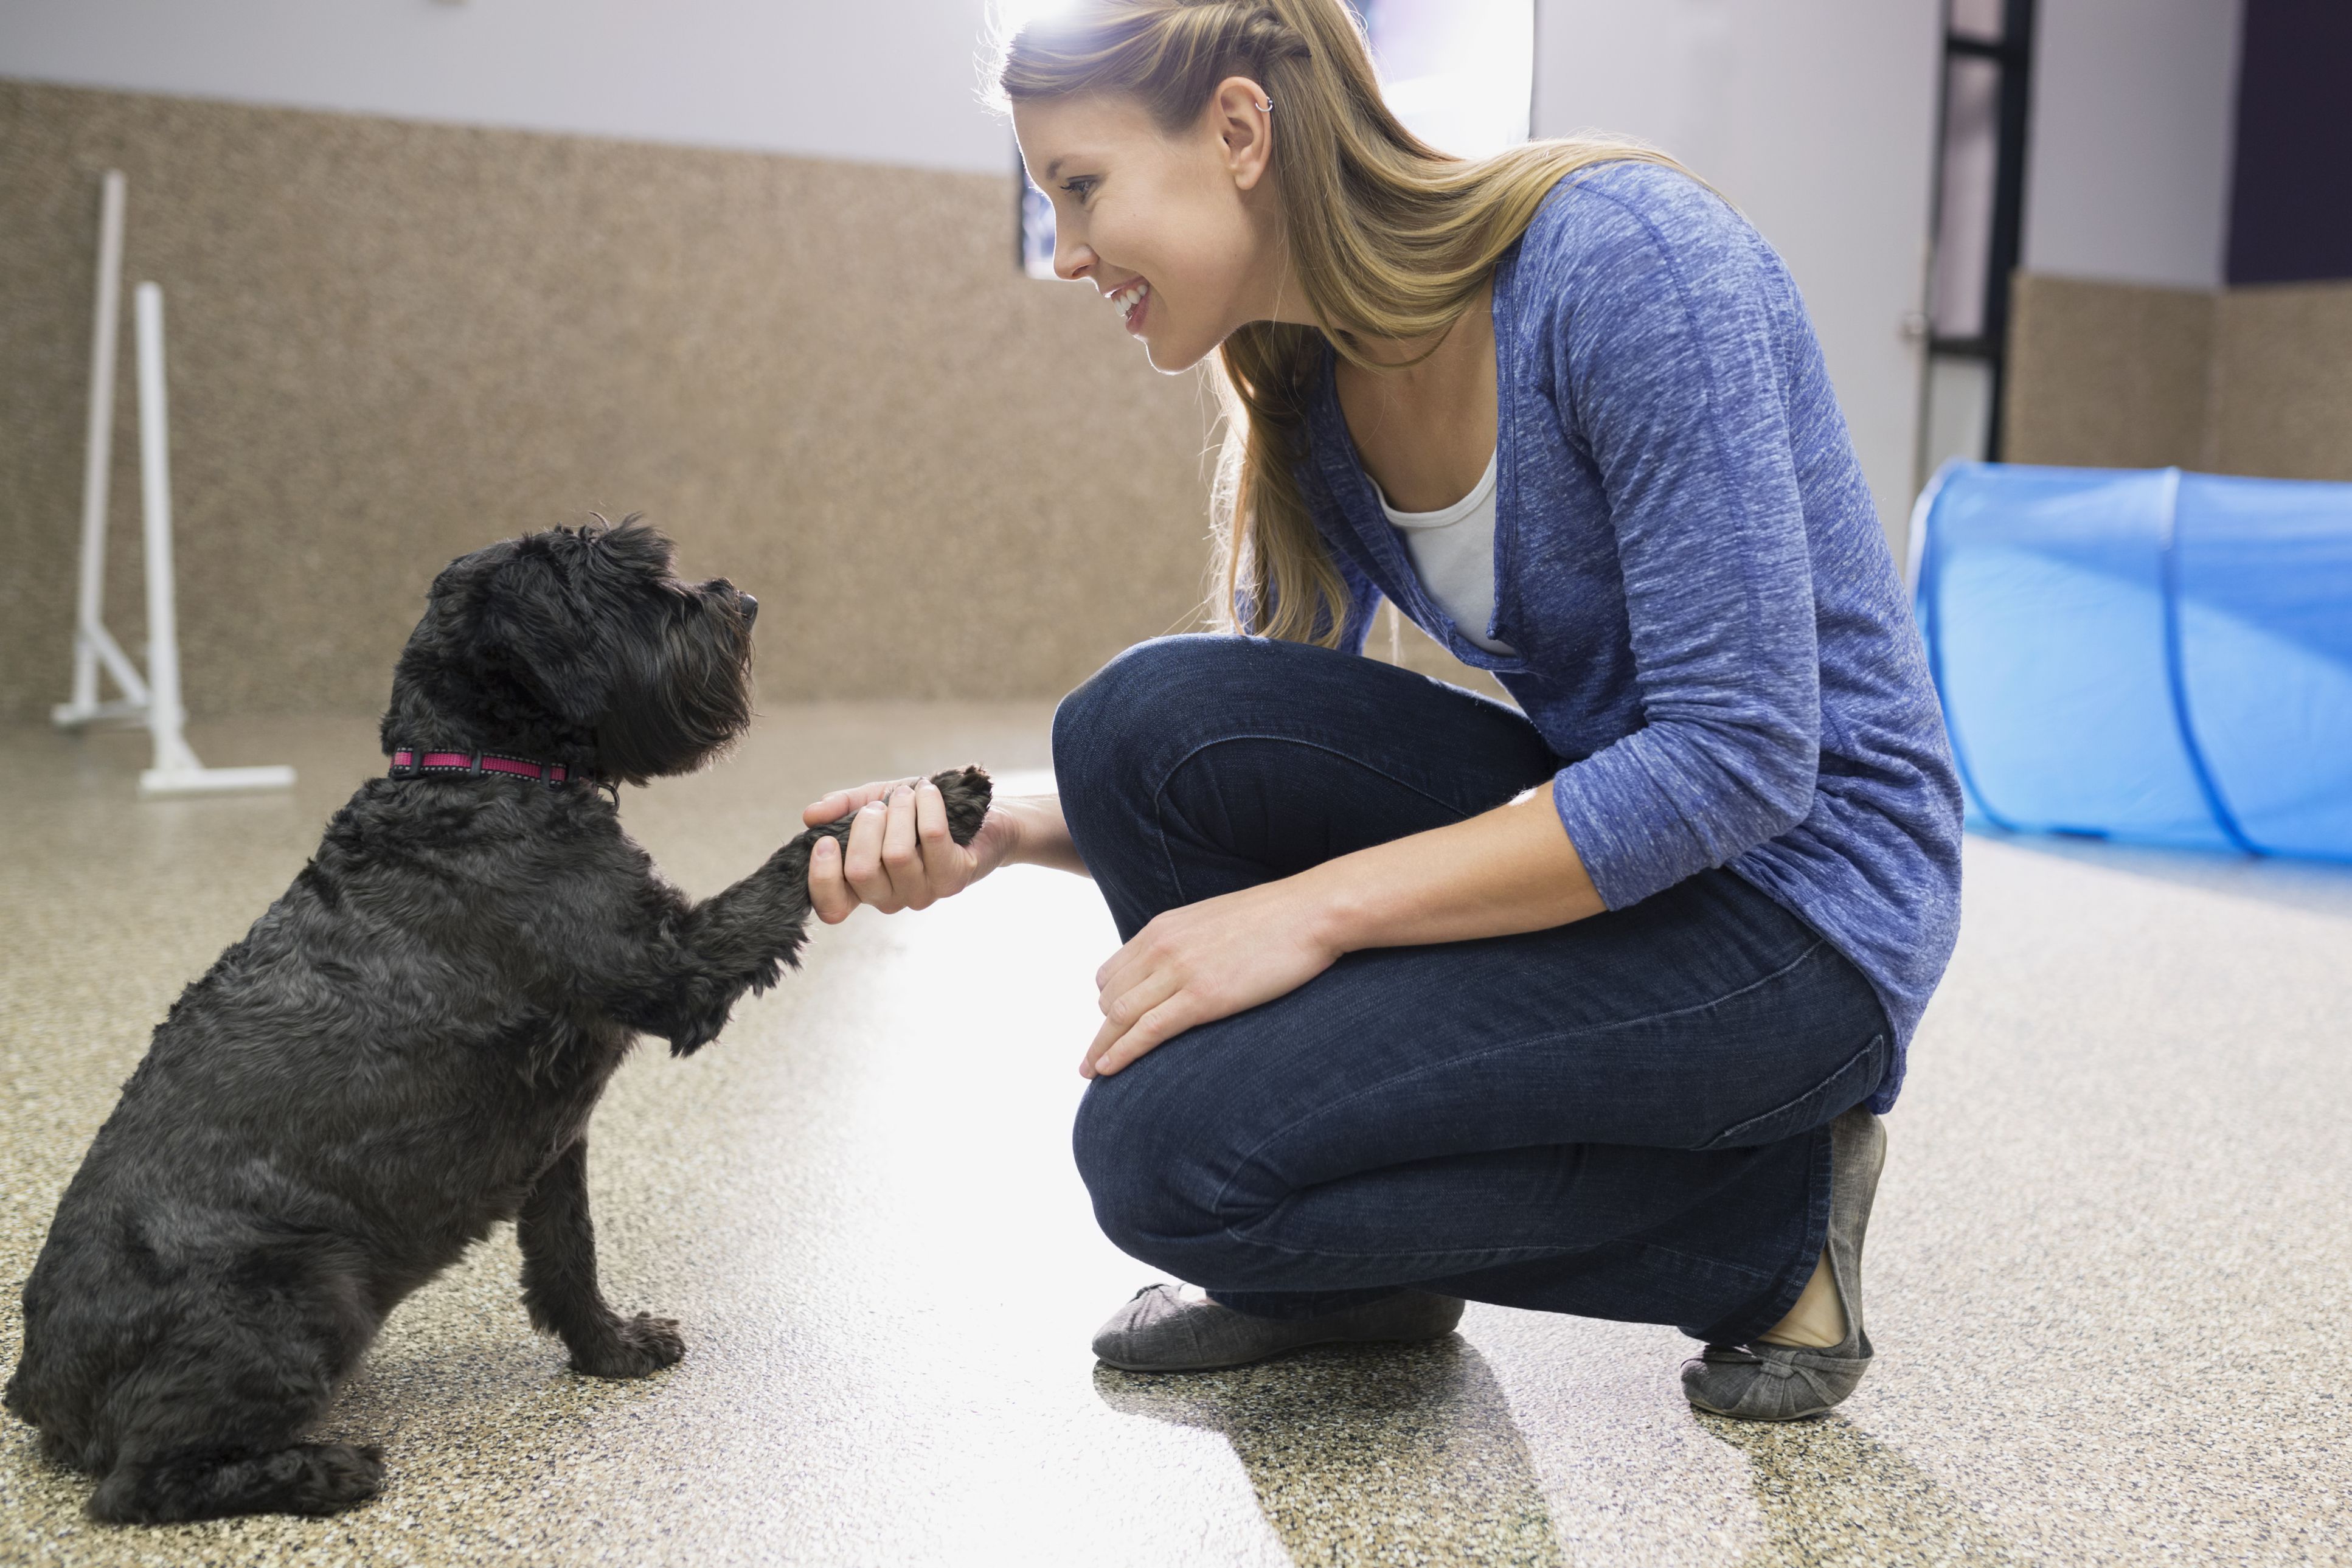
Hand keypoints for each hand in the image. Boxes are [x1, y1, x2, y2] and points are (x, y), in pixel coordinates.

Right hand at [800, 776, 1014, 922]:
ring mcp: (923, 893)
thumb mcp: (873, 804)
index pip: (831, 908)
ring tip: (909, 795)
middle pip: (861, 872)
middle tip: (881, 806)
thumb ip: (841, 809)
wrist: (978, 815)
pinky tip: (929, 792)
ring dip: (900, 811)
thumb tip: (810, 815)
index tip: (826, 841)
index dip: (822, 878)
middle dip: (866, 825)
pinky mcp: (954, 878)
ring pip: (897, 854)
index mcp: (863, 888)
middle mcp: (890, 898)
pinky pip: (932, 837)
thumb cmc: (918, 813)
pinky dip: (928, 806)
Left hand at [1082, 879, 1340, 1078]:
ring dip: (1102, 1047)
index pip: (1114, 971)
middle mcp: (1161, 947)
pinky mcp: (1202, 997)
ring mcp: (1180, 972)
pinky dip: (1121, 1053)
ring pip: (1120, 1016)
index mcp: (1162, 928)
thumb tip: (1185, 967)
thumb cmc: (1275, 919)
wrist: (1311, 912)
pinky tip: (1107, 1070)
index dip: (1108, 1002)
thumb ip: (1190, 943)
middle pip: (1111, 997)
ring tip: (1091, 1072)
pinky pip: (1147, 1030)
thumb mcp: (1215, 921)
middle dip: (1103, 1029)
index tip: (1110, 1025)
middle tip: (1097, 1057)